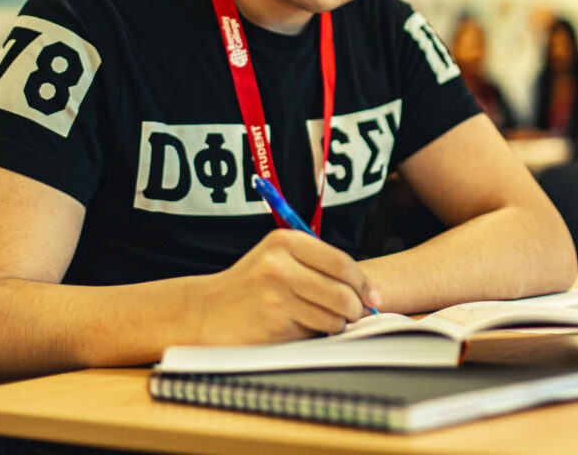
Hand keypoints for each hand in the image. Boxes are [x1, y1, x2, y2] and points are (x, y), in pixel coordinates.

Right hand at [194, 229, 381, 344]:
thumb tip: (366, 290)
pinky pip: (314, 334)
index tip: (373, 297)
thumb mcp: (277, 258)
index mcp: (285, 242)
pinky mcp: (274, 324)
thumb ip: (317, 265)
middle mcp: (280, 265)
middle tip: (353, 314)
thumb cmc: (250, 286)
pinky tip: (297, 328)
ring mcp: (276, 296)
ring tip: (318, 320)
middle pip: (343, 293)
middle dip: (355, 308)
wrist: (205, 312)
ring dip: (335, 325)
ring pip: (333, 317)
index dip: (363, 283)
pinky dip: (315, 335)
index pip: (341, 262)